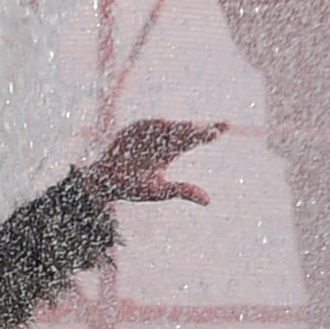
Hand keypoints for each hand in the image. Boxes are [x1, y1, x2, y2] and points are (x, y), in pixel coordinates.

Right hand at [81, 119, 226, 205]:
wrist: (105, 182)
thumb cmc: (133, 188)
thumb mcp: (159, 191)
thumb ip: (182, 191)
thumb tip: (209, 201)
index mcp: (170, 152)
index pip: (193, 139)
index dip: (207, 133)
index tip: (224, 127)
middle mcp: (161, 140)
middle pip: (183, 131)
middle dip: (196, 131)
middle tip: (213, 132)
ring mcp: (146, 133)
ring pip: (166, 128)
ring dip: (178, 129)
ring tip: (191, 131)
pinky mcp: (131, 131)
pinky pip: (144, 127)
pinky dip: (153, 128)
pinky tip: (164, 127)